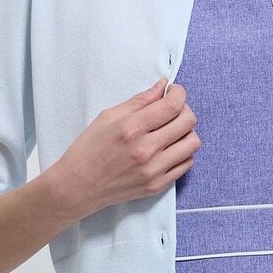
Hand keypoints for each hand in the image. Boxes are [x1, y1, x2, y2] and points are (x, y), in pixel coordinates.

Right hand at [51, 77, 200, 219]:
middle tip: (173, 108)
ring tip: (172, 129)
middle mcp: (146, 150)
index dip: (179, 94)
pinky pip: (187, 164)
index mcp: (132, 129)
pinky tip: (169, 147)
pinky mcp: (158, 185)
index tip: (174, 91)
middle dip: (185, 109)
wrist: (79, 187)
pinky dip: (183, 151)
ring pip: (193, 143)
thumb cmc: (89, 150)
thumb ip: (139, 100)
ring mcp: (154, 170)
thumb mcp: (108, 117)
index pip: (172, 106)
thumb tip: (162, 86)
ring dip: (186, 131)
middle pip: (188, 122)